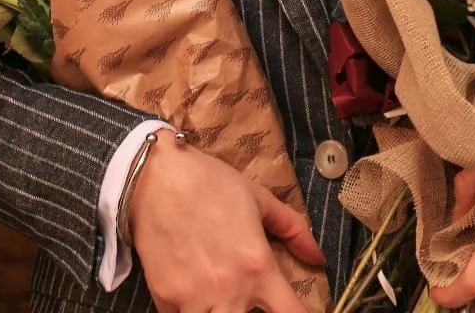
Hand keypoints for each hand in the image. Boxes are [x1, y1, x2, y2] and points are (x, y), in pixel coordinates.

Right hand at [130, 138, 324, 312]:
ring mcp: (195, 300)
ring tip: (224, 301)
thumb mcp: (259, 198)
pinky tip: (195, 299)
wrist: (157, 177)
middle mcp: (230, 291)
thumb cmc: (211, 183)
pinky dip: (191, 312)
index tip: (294, 311)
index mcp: (258, 266)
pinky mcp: (166, 301)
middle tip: (252, 302)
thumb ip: (292, 229)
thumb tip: (317, 257)